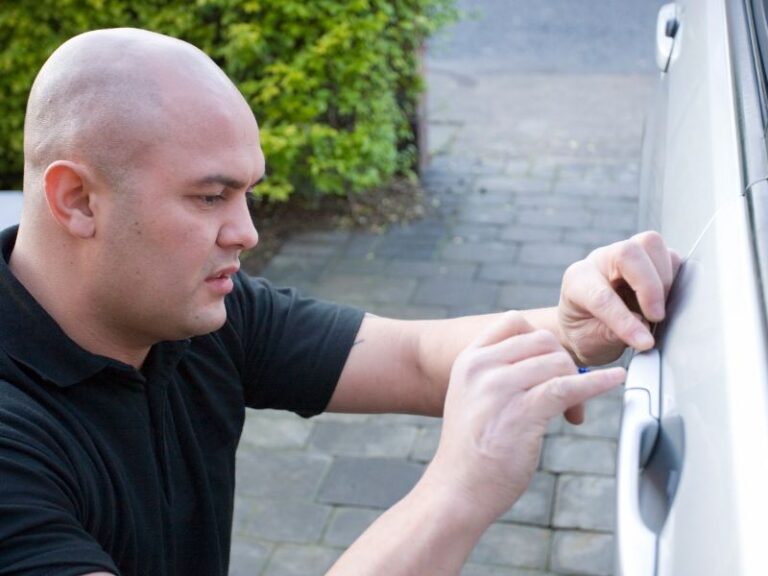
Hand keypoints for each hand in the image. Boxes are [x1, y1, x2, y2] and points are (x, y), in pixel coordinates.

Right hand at [427, 312, 624, 523]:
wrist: (458, 489)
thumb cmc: (471, 451)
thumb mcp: (471, 397)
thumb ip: (496, 374)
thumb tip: (545, 361)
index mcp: (469, 360)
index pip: (512, 321)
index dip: (540, 339)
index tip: (551, 361)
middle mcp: (482, 367)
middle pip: (542, 340)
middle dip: (563, 362)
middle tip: (568, 394)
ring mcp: (500, 388)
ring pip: (558, 361)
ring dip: (577, 382)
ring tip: (573, 412)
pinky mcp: (523, 411)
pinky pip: (569, 386)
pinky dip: (598, 383)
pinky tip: (614, 380)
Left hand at [559, 231, 681, 366]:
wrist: (586, 324)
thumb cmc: (585, 331)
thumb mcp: (588, 342)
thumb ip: (611, 335)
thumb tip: (642, 324)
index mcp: (578, 281)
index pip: (601, 295)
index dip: (624, 320)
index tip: (644, 342)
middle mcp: (600, 260)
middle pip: (628, 252)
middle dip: (649, 287)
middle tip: (656, 317)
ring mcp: (624, 254)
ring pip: (651, 244)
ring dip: (663, 278)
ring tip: (658, 308)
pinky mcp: (646, 257)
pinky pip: (669, 255)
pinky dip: (674, 277)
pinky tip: (665, 299)